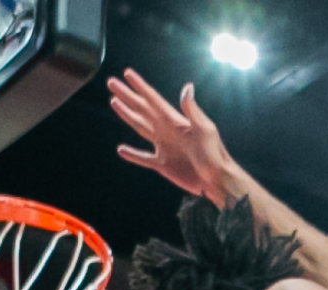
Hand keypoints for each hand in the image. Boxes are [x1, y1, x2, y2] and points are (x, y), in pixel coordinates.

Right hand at [109, 70, 236, 198]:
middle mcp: (166, 130)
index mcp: (175, 120)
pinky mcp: (163, 164)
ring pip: (139, 127)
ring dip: (126, 115)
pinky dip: (132, 155)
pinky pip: (143, 158)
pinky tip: (121, 149)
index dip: (140, 86)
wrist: (216, 179)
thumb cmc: (214, 153)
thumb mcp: (204, 128)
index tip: (127, 73)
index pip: (153, 99)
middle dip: (127, 96)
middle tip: (111, 82)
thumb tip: (187, 87)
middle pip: (141, 109)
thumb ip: (191, 109)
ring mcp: (163, 147)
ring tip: (114, 102)